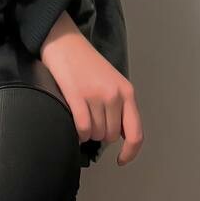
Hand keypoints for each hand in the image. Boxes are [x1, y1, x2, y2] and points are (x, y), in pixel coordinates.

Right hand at [40, 11, 143, 166]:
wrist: (64, 40)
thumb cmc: (85, 62)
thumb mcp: (111, 81)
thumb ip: (119, 105)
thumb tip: (117, 136)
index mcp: (127, 92)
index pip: (136, 133)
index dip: (130, 153)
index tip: (121, 160)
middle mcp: (114, 95)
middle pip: (110, 136)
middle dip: (99, 134)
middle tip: (89, 118)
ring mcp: (96, 95)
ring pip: (94, 134)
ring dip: (87, 132)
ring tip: (80, 114)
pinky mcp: (76, 95)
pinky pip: (81, 128)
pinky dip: (77, 133)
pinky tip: (73, 125)